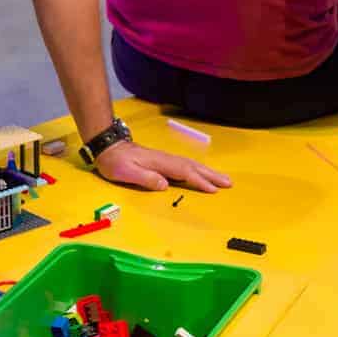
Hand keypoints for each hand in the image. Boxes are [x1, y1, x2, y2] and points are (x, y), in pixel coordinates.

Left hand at [93, 140, 231, 192]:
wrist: (108, 147)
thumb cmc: (115, 162)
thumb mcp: (126, 172)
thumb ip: (146, 178)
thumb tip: (165, 185)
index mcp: (159, 163)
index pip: (184, 172)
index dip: (199, 181)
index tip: (213, 190)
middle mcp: (166, 159)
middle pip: (193, 167)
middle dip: (211, 175)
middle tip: (228, 183)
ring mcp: (165, 159)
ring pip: (191, 165)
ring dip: (207, 171)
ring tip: (222, 179)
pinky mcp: (163, 161)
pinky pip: (185, 165)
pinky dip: (197, 169)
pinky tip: (202, 174)